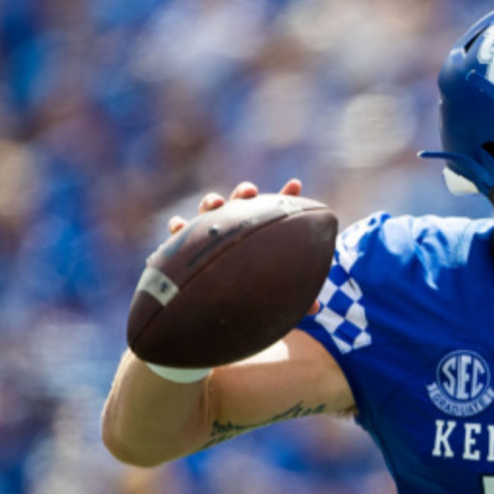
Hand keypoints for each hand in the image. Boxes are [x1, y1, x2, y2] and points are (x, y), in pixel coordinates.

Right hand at [166, 179, 316, 314]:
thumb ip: (292, 295)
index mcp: (257, 235)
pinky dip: (177, 227)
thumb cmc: (250, 294)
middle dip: (243, 194)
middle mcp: (232, 230)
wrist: (214, 308)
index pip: (273, 213)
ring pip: (207, 212)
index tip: (296, 184)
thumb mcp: (273, 295)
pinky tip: (178, 225)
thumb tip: (316, 307)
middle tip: (250, 191)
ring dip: (210, 203)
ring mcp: (208, 236)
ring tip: (215, 203)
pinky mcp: (184, 248)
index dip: (285, 197)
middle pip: (238, 204)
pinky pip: (177, 235)